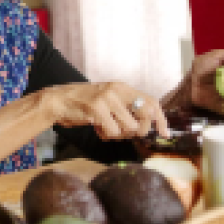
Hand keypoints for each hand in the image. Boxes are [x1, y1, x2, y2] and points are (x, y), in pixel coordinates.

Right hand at [43, 81, 168, 140]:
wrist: (58, 100)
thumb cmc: (84, 104)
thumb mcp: (108, 100)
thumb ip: (126, 108)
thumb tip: (148, 125)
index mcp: (122, 87)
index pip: (151, 101)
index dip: (161, 119)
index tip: (165, 134)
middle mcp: (117, 90)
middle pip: (145, 116)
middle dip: (140, 131)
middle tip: (125, 133)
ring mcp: (107, 98)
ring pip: (129, 127)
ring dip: (119, 134)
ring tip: (106, 128)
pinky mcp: (97, 107)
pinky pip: (113, 131)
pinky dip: (106, 135)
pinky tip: (96, 128)